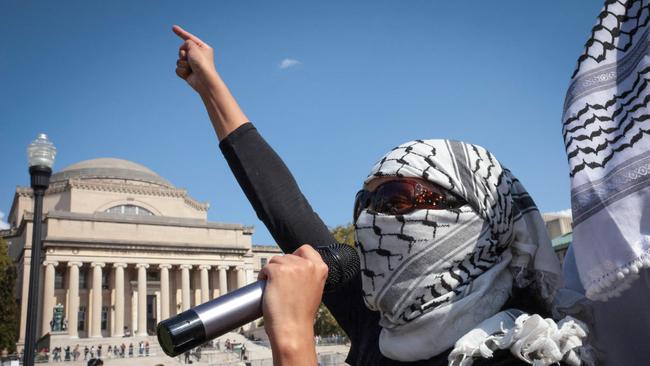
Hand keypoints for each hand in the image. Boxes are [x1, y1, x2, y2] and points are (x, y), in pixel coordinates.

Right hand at [172, 25, 218, 93]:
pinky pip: (178, 69)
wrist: (204, 80)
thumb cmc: (202, 63)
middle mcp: (197, 55)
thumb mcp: (194, 47)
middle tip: (190, 59)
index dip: (181, 33)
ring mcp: (192, 64)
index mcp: (202, 48)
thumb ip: (187, 42)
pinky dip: (182, 71)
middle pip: (182, 50)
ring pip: (179, 60)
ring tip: (191, 68)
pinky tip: (189, 74)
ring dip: (183, 63)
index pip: (189, 38)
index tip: (173, 27)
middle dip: (183, 54)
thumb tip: (183, 49)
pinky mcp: (188, 72)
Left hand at [259, 245, 327, 364]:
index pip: (305, 249)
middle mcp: (308, 265)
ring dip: (271, 272)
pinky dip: (262, 277)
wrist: (292, 329)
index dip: (295, 256)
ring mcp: (293, 267)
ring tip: (274, 289)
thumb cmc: (301, 314)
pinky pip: (265, 268)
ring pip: (275, 261)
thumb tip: (296, 266)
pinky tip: (266, 288)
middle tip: (281, 286)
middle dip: (281, 267)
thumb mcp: (314, 290)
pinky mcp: (277, 271)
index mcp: (320, 268)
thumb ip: (309, 275)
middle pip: (288, 256)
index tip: (290, 267)